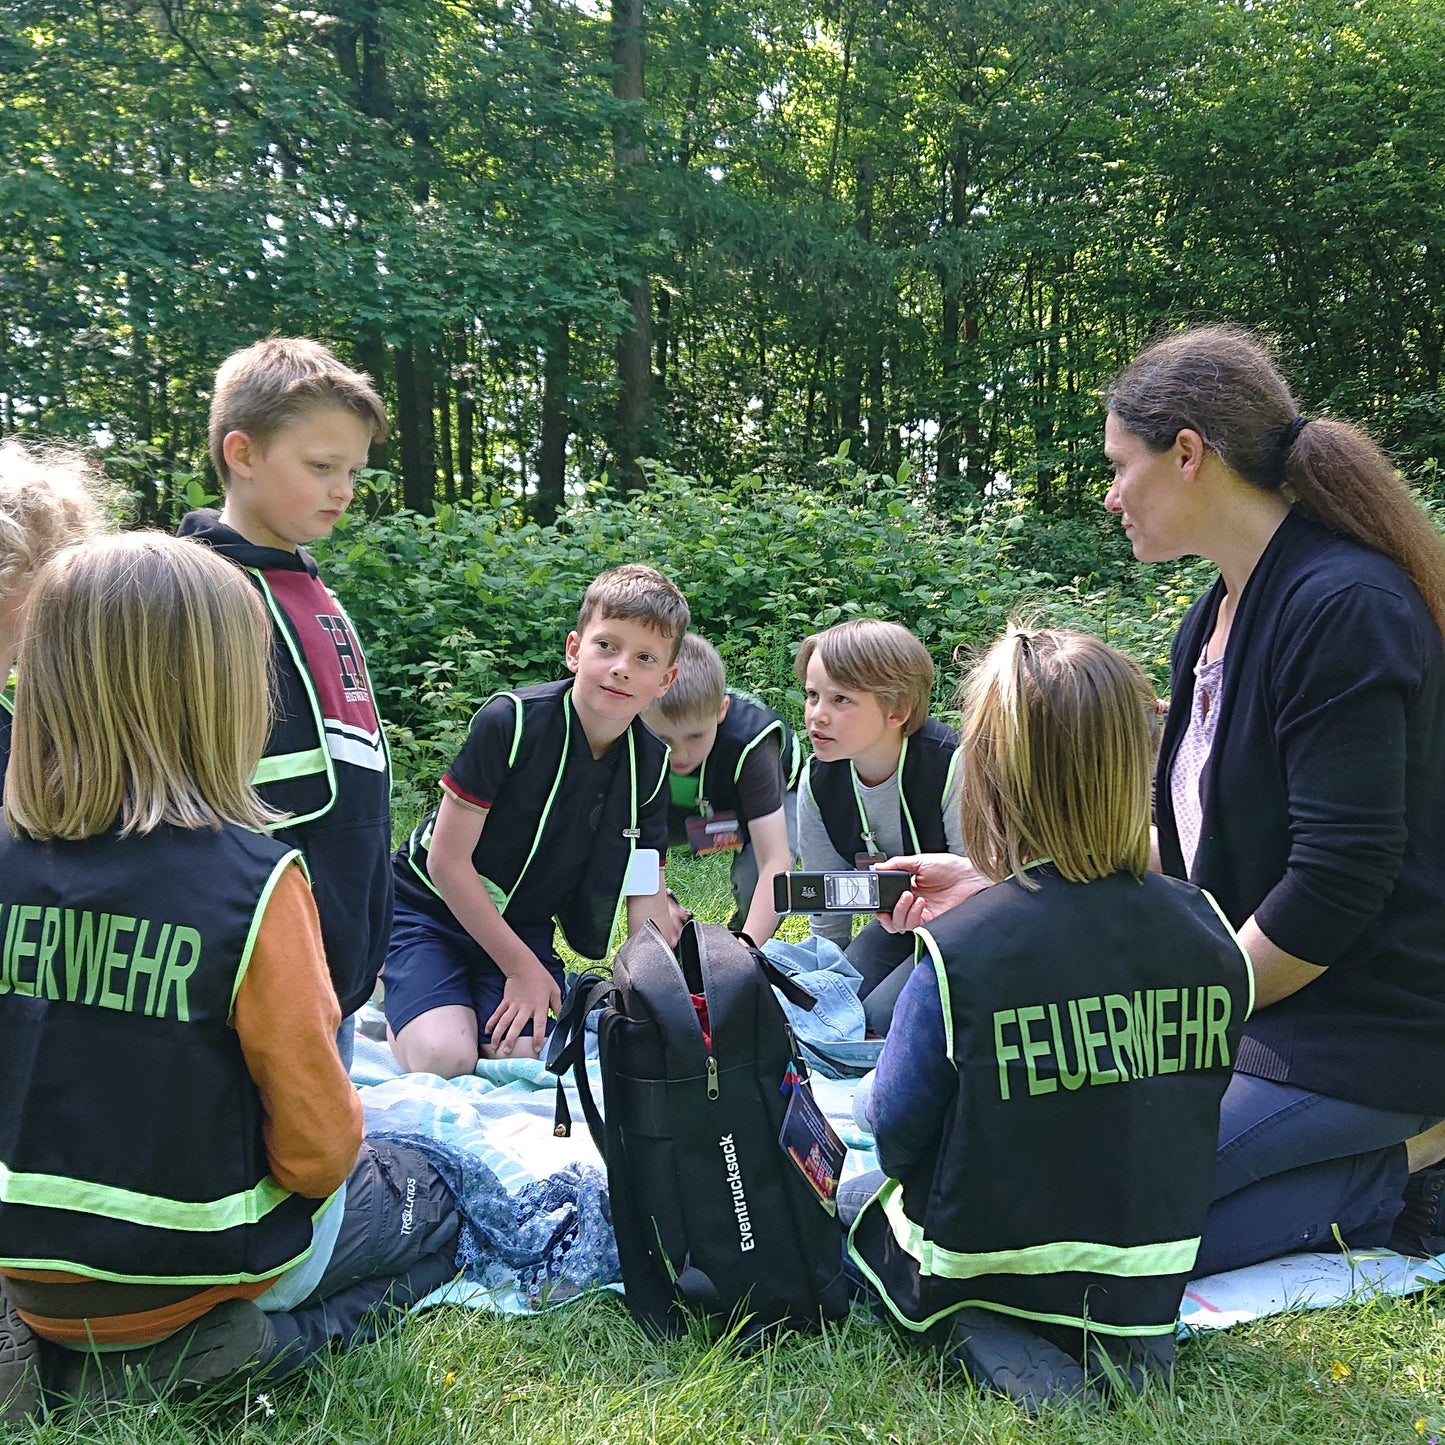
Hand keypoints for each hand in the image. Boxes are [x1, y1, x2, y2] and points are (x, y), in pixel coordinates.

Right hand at [485, 959, 562, 1058]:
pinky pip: (498, 1013)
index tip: (537, 1048)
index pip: (539, 1025)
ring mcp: (514, 1005)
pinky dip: (491, 1022)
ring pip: (504, 1022)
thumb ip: (558, 1005)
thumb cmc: (541, 978)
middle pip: (517, 1026)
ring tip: (494, 1047)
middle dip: (511, 1040)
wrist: (524, 965)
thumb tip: (564, 1017)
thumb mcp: (555, 990)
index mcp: (539, 1006)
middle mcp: (525, 1008)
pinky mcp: (505, 1001)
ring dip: (498, 1035)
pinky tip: (487, 1032)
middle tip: (506, 1053)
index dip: (538, 1037)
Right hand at [872, 853, 989, 932]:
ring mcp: (921, 914)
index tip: (874, 895)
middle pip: (889, 917)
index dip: (878, 901)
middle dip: (884, 912)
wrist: (972, 877)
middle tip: (887, 903)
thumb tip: (877, 867)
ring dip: (900, 911)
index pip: (886, 900)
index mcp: (907, 887)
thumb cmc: (952, 868)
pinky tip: (920, 902)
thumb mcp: (920, 861)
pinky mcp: (931, 922)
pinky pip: (913, 926)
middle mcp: (912, 903)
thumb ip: (897, 864)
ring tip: (909, 896)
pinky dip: (912, 915)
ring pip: (898, 924)